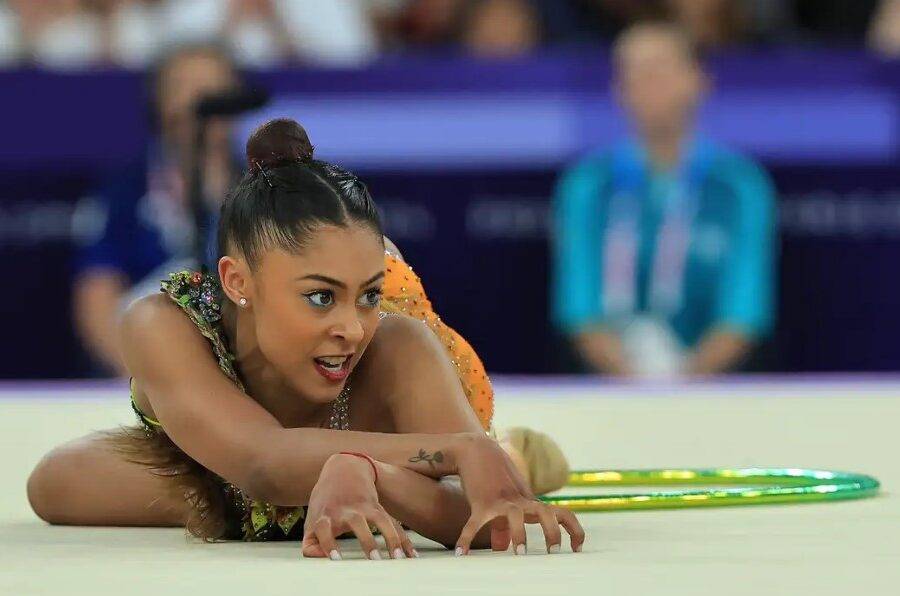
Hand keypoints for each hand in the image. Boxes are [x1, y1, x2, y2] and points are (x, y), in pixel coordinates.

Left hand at [301, 453, 417, 560]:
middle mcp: (346, 510)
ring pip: (381, 521)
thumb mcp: (312, 519)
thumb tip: (322, 559)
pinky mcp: (378, 507)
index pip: (323, 529)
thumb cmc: (326, 501)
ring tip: (397, 558)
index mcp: (326, 515)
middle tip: (375, 559)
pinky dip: (403, 540)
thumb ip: (310, 544)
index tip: (336, 558)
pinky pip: (393, 524)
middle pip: (357, 523)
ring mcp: (364, 507)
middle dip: (367, 541)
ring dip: (390, 539)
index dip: (327, 543)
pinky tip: (411, 555)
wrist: (344, 469)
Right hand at [453, 434, 584, 554]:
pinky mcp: (481, 502)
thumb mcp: (505, 500)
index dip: (574, 530)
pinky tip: (461, 554)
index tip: (578, 548)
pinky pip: (474, 523)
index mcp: (530, 501)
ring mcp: (501, 500)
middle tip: (553, 551)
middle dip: (552, 532)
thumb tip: (502, 547)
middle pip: (545, 512)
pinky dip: (467, 539)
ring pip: (516, 514)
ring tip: (519, 553)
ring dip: (519, 533)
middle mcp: (520, 500)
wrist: (474, 450)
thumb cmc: (493, 477)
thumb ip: (505, 524)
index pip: (562, 513)